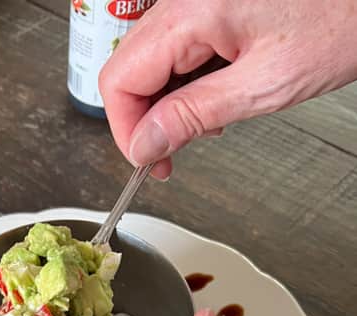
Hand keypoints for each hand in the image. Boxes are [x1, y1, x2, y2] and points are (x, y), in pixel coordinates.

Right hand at [99, 0, 356, 177]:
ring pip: (150, 60)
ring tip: (204, 125)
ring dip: (166, 102)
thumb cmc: (341, 19)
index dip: (127, 130)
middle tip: (168, 156)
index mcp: (192, 11)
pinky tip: (215, 96)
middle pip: (128, 68)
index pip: (120, 79)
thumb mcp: (263, 85)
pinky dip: (187, 80)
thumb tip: (144, 143)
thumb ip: (194, 114)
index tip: (149, 160)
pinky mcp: (213, 2)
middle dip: (142, 120)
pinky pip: (178, 45)